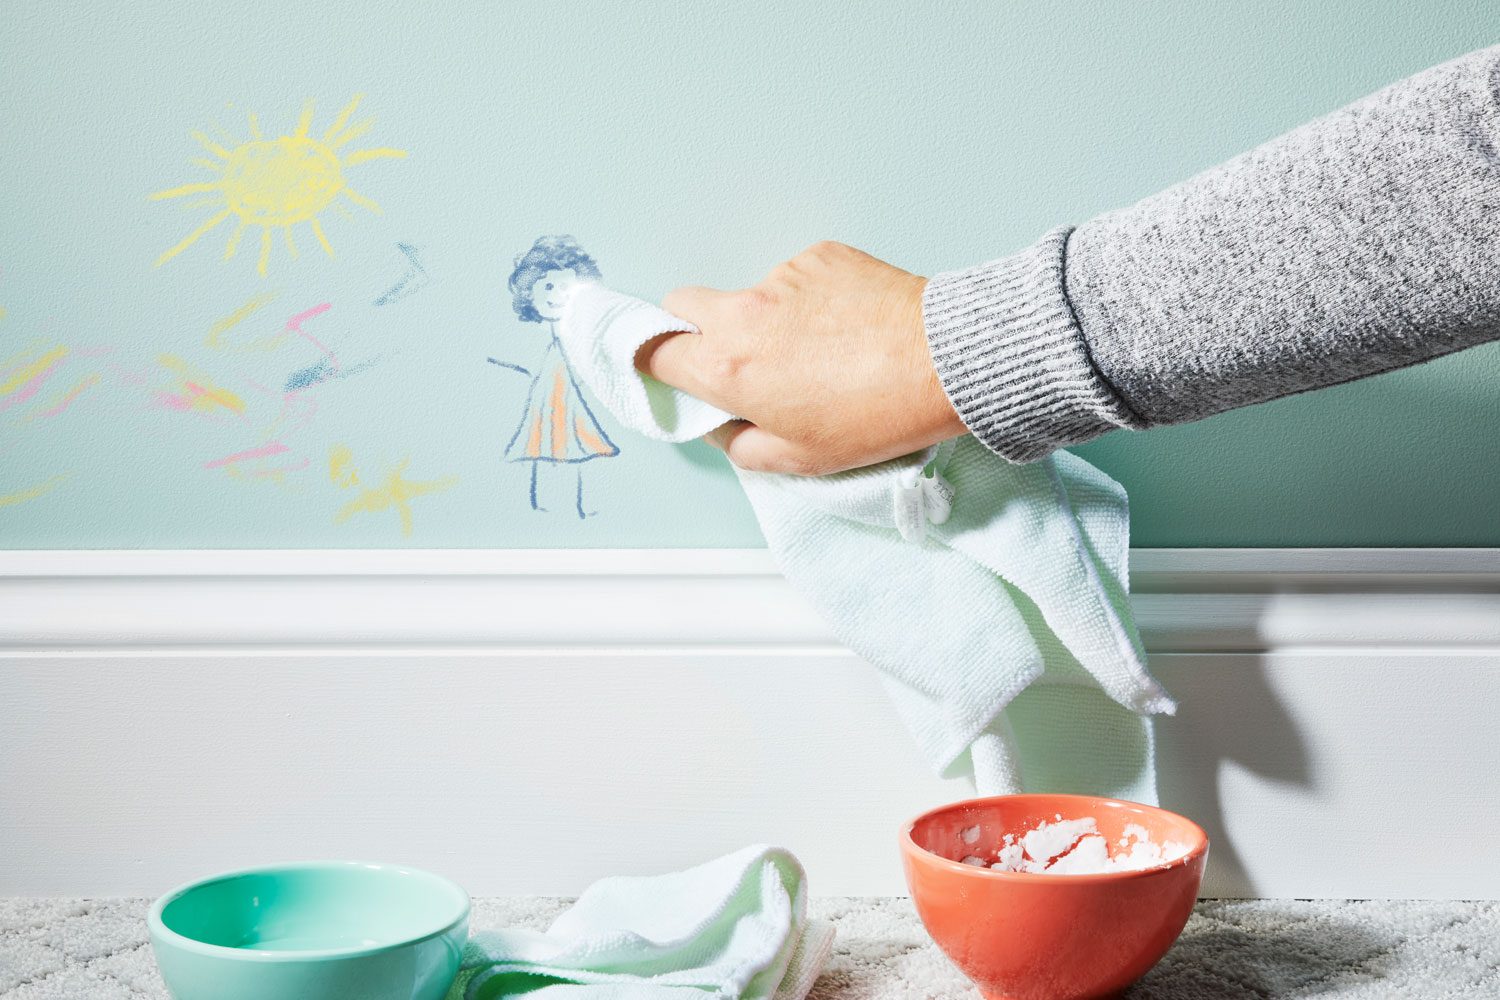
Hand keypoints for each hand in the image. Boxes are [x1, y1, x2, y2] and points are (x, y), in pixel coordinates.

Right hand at [636, 241, 965, 475]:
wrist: (944, 362)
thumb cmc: (878, 415)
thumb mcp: (802, 460)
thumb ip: (742, 447)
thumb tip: (726, 428)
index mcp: (728, 370)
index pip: (654, 353)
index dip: (655, 363)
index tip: (668, 372)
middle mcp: (743, 316)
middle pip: (682, 305)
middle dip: (693, 329)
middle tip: (734, 361)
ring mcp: (780, 278)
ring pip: (746, 295)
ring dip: (763, 320)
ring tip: (819, 352)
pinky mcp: (818, 256)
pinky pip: (792, 278)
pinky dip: (806, 300)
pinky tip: (845, 327)